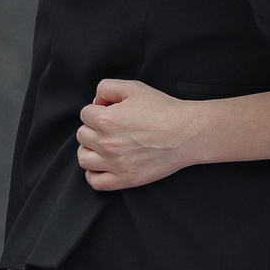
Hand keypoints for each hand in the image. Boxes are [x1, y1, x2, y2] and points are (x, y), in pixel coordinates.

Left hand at [78, 78, 204, 190]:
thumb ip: (107, 88)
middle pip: (82, 135)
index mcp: (106, 119)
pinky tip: (105, 165)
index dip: (97, 110)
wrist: (187, 133)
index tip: (110, 112)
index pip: (85, 114)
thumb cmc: (164, 110)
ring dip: (90, 150)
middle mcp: (107, 142)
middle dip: (93, 128)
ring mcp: (115, 163)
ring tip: (105, 146)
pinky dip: (95, 173)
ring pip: (83, 158)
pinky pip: (95, 181)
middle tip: (111, 128)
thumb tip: (96, 101)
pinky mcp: (125, 179)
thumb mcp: (134, 88)